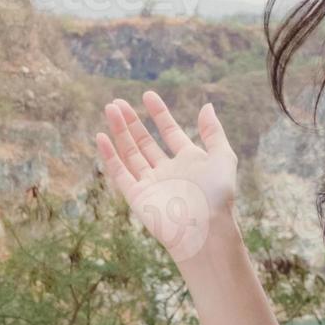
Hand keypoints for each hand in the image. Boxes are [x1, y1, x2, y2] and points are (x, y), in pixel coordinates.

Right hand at [94, 91, 238, 262]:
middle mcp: (167, 170)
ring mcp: (151, 183)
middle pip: (145, 141)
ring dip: (120, 131)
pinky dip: (110, 155)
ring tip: (110, 109)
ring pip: (130, 152)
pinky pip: (119, 172)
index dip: (159, 114)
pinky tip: (102, 137)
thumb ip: (213, 132)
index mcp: (188, 160)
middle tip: (118, 102)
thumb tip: (207, 105)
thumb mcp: (223, 157)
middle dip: (132, 121)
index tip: (148, 95)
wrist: (205, 229)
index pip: (169, 132)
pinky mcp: (136, 196)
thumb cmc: (218, 196)